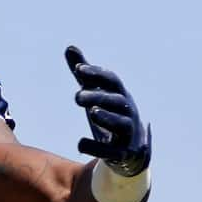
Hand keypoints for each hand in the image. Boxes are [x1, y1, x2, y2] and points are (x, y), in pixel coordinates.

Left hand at [66, 46, 150, 175]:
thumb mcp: (97, 95)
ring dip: (107, 118)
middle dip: (98, 97)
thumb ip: (85, 75)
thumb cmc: (111, 117)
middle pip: (117, 102)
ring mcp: (128, 134)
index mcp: (121, 96)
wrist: (131, 153)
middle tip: (76, 97)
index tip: (78, 69)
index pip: (112, 81)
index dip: (97, 74)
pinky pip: (112, 152)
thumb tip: (70, 47)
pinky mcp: (123, 154)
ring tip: (92, 113)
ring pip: (121, 124)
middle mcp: (128, 113)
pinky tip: (79, 144)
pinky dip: (96, 148)